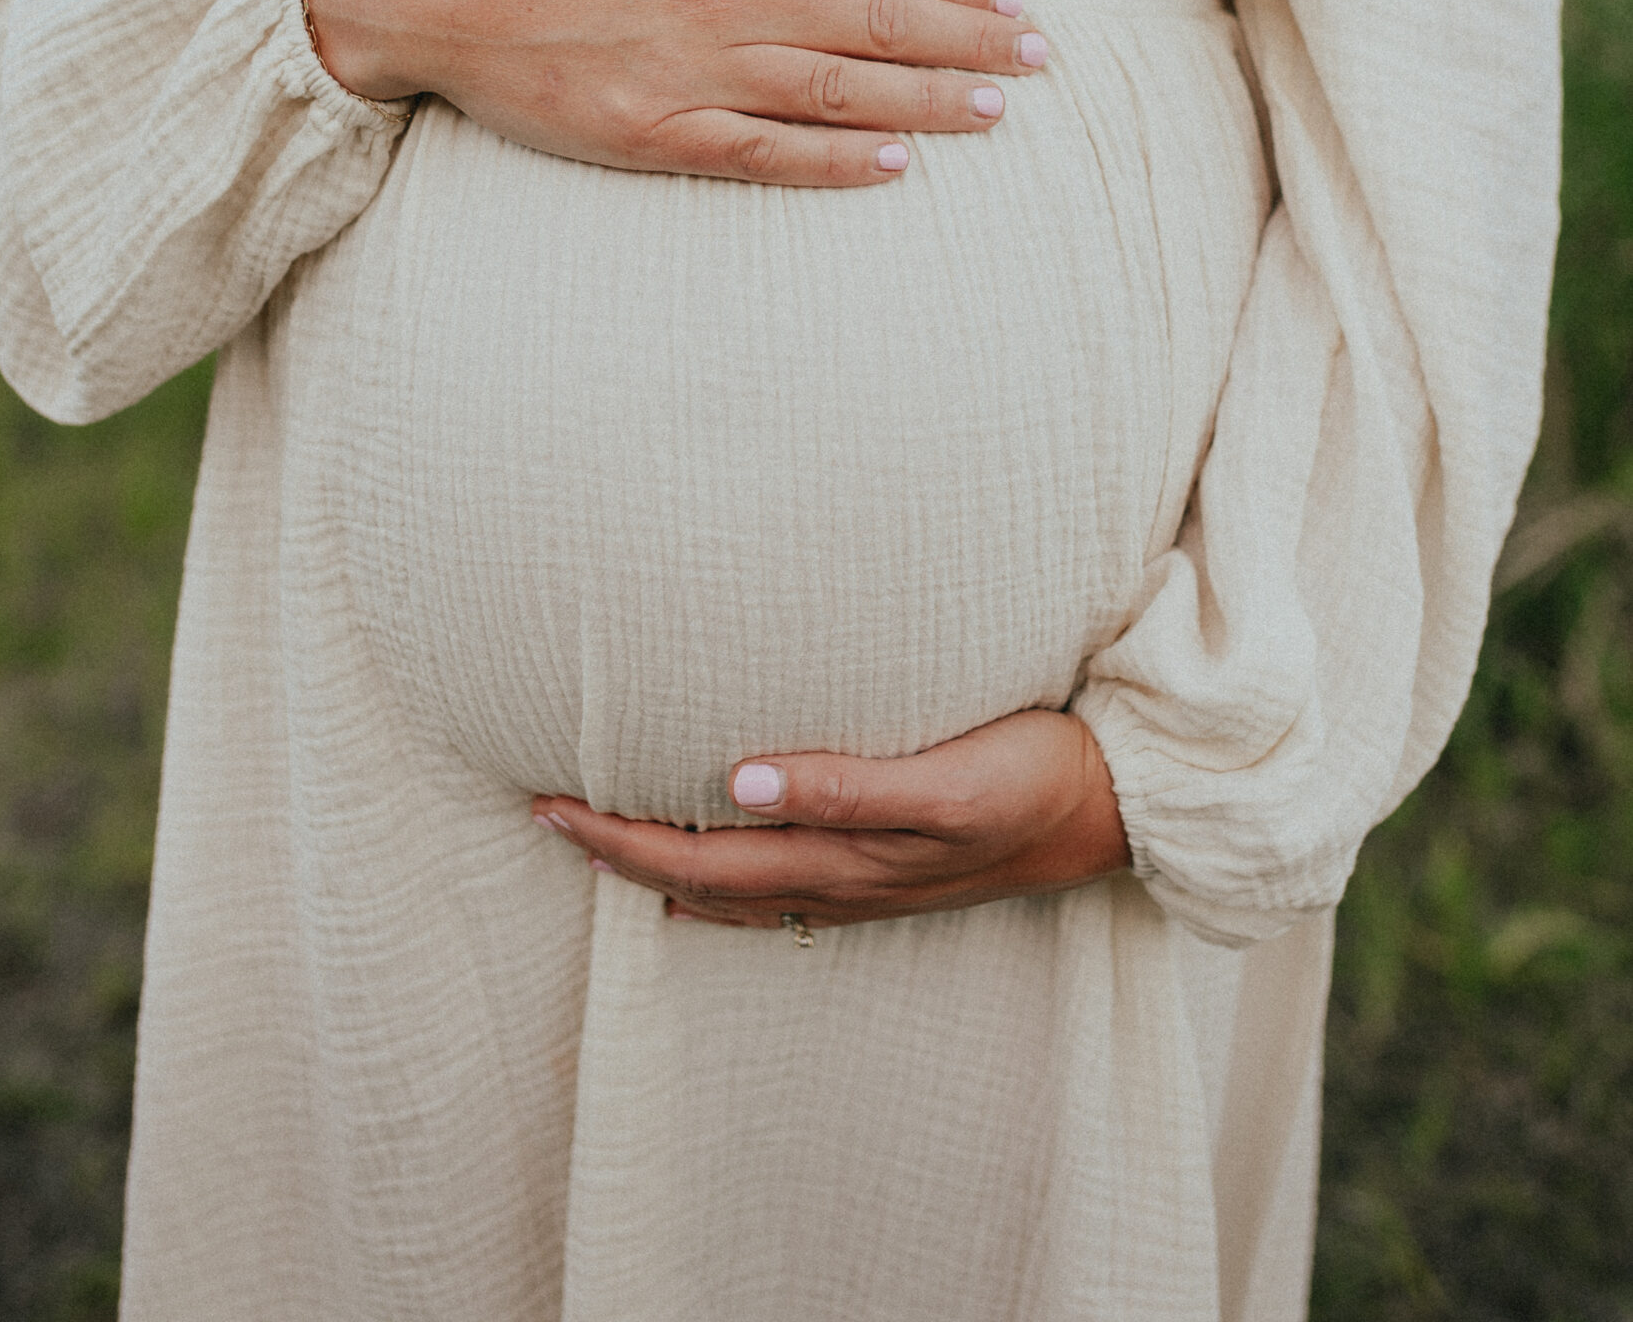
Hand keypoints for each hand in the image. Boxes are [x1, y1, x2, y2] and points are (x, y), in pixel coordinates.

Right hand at [303, 0, 1047, 186]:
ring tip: (996, 110)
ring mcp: (688, 73)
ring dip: (924, 103)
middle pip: (871, 23)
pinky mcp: (651, 133)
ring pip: (833, 91)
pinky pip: (758, 153)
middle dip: (966, 40)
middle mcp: (721, 0)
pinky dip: (830, 163)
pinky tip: (893, 168)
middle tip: (1041, 59)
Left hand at [530, 709, 1129, 926]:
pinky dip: (725, 881)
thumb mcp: (951, 781)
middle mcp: (842, 879)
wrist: (1122, 805)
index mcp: (842, 857)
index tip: (549, 805)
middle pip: (700, 881)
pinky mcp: (892, 865)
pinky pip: (780, 887)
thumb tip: (738, 780)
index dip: (618, 840)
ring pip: (735, 891)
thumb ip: (848, 784)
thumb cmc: (1039, 775)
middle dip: (616, 854)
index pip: (696, 860)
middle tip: (543, 813)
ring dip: (661, 871)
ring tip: (602, 844)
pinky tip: (715, 872)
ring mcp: (866, 881)